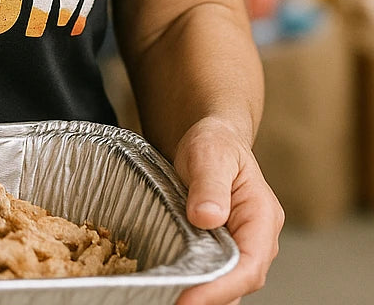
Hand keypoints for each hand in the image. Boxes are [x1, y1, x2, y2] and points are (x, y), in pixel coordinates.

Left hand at [174, 118, 283, 304]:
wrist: (210, 140)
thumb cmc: (214, 143)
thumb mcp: (209, 154)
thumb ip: (210, 184)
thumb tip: (207, 217)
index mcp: (261, 216)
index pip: (249, 265)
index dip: (222, 286)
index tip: (190, 298)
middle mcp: (257, 239)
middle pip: (239, 282)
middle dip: (209, 298)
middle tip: (172, 301)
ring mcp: (241, 246)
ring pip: (227, 284)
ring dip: (203, 295)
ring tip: (168, 296)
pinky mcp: (222, 249)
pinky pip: (213, 274)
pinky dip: (196, 283)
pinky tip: (172, 286)